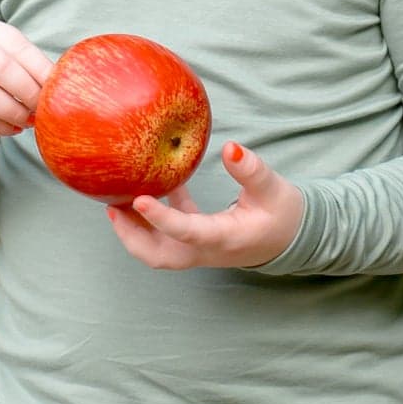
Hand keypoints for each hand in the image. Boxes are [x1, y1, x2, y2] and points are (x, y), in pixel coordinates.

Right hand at [0, 18, 50, 136]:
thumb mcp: (1, 56)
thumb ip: (26, 65)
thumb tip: (61, 84)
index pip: (16, 45)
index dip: (40, 68)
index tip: (57, 88)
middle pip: (1, 68)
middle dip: (27, 92)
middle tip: (42, 108)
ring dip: (13, 111)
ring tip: (29, 120)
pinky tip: (12, 129)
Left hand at [105, 140, 304, 271]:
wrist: (291, 239)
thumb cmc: (283, 214)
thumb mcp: (273, 189)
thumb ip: (251, 170)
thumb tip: (230, 148)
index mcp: (225, 238)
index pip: (188, 233)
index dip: (161, 218)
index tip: (138, 199)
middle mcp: (207, 250)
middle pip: (159, 255)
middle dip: (131, 236)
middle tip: (111, 207)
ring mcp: (199, 249)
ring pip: (158, 251)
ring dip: (134, 230)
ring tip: (115, 201)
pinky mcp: (196, 241)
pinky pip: (166, 235)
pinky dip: (152, 217)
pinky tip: (150, 186)